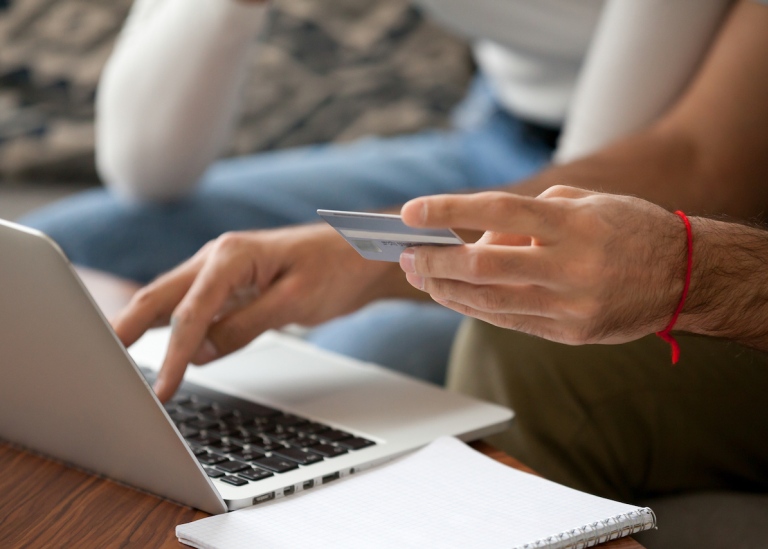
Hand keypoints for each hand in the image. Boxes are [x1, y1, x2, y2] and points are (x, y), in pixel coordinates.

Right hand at [112, 224, 395, 401]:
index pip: (192, 310)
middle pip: (162, 295)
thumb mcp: (295, 301)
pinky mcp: (230, 284)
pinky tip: (161, 346)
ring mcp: (222, 269)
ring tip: (117, 359)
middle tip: (100, 360)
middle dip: (129, 327)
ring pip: (172, 299)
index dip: (174, 353)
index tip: (160, 389)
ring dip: (146, 327)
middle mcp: (219, 257)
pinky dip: (173, 328)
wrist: (360, 256)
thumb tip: (203, 353)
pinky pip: (193, 306)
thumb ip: (246, 325)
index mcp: (233, 254)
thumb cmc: (335, 269)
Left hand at [398, 186, 687, 344]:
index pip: (498, 211)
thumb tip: (477, 237)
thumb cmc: (627, 228)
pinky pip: (510, 321)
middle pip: (484, 265)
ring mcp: (571, 305)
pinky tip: (454, 297)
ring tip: (422, 277)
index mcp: (574, 223)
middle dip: (436, 262)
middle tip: (406, 256)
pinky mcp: (572, 333)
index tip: (410, 213)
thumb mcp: (584, 203)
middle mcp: (571, 265)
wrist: (684, 277)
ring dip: (447, 290)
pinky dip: (475, 308)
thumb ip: (528, 217)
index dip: (449, 211)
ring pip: (490, 301)